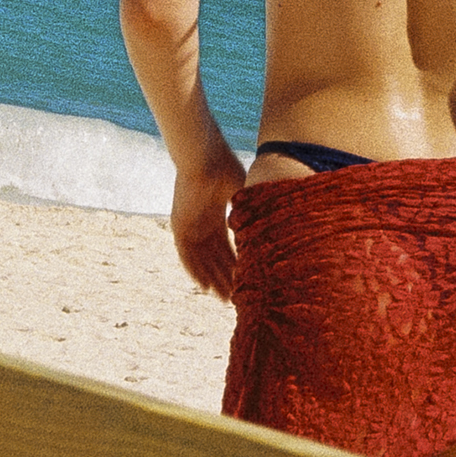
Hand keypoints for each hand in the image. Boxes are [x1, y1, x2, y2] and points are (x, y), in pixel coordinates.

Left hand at [171, 151, 245, 299]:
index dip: (237, 264)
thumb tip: (276, 228)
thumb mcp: (245, 195)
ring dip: (211, 279)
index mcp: (217, 216)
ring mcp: (190, 226)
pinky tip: (203, 286)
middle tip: (236, 298)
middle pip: (215, 258)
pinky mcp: (179, 227)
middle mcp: (203, 224)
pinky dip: (194, 271)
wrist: (204, 158)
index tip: (248, 280)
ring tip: (223, 298)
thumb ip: (255, 211)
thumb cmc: (226, 170)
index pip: (227, 247)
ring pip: (202, 261)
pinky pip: (186, 255)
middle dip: (226, 278)